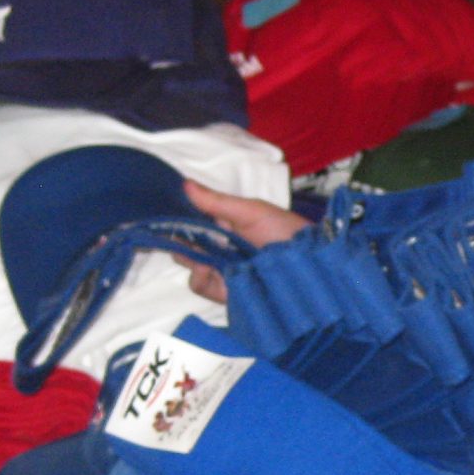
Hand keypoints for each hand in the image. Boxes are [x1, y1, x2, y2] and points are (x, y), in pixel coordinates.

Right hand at [180, 181, 308, 301]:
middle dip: (178, 237)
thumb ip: (217, 202)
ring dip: (189, 256)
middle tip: (180, 233)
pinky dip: (199, 276)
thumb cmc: (284, 231)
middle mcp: (218, 245)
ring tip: (200, 252)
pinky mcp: (224, 291)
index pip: (191, 219)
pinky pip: (199, 285)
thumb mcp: (251, 211)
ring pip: (189, 263)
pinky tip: (207, 268)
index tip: (163, 210)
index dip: (175, 215)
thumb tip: (184, 183)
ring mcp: (220, 268)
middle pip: (184, 241)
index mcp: (223, 223)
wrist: (309, 264)